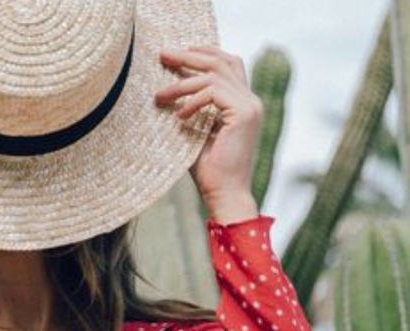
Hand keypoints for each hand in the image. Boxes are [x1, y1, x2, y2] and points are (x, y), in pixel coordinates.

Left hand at [155, 47, 261, 222]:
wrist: (225, 197)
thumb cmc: (210, 173)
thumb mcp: (196, 134)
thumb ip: (191, 110)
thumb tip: (167, 92)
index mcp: (243, 104)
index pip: (227, 65)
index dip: (203, 54)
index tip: (175, 57)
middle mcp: (250, 101)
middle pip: (221, 61)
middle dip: (189, 56)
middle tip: (162, 55)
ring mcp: (249, 106)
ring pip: (213, 75)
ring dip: (182, 83)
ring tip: (159, 96)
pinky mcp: (243, 114)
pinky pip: (213, 92)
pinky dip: (192, 100)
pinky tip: (179, 116)